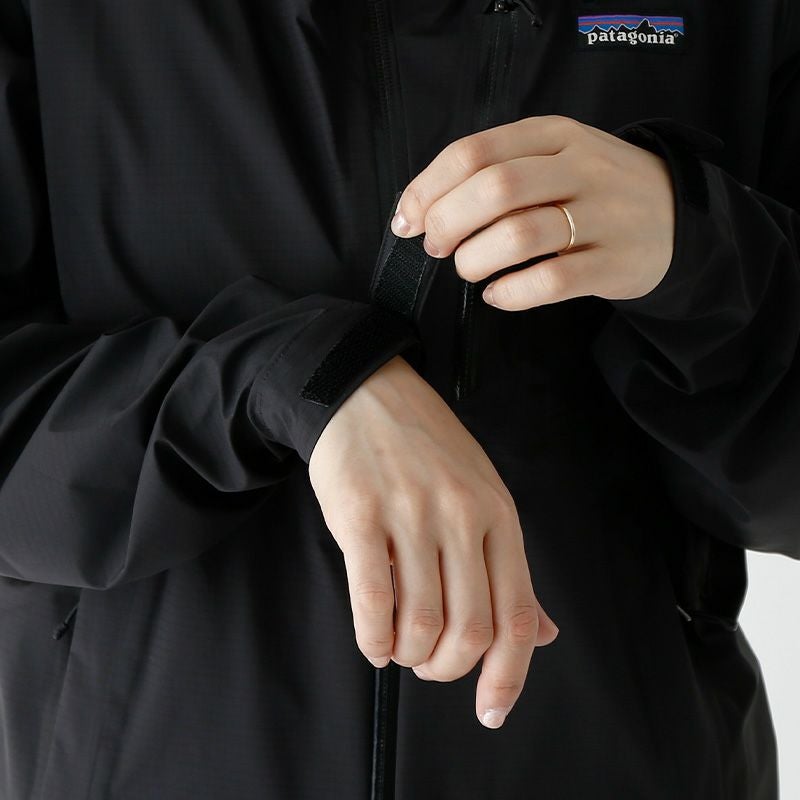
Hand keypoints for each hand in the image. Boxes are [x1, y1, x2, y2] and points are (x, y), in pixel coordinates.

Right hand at [308, 355, 558, 728]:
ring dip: (408, 655)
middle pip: (469, 629)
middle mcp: (462, 516)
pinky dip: (373, 639)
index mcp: (500, 515)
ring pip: (421, 622)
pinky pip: (372, 600)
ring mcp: (411, 514)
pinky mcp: (361, 515)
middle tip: (429, 665)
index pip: (517, 614)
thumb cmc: (426, 449)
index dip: (509, 675)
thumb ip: (510, 568)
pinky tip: (373, 642)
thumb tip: (543, 634)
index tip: (492, 711)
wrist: (365, 392)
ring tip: (399, 647)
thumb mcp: (484, 496)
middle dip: (448, 669)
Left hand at [390, 114, 675, 310]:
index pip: (474, 152)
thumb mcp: (554, 158)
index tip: (408, 220)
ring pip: (520, 234)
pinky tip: (498, 295)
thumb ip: (494, 171)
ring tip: (469, 269)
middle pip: (494, 189)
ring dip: (476, 259)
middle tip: (437, 247)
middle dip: (448, 222)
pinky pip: (551, 281)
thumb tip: (419, 209)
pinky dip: (511, 292)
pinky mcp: (614, 264)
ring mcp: (601, 216)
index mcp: (553, 135)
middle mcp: (579, 168)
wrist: (679, 220)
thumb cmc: (593, 192)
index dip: (429, 188)